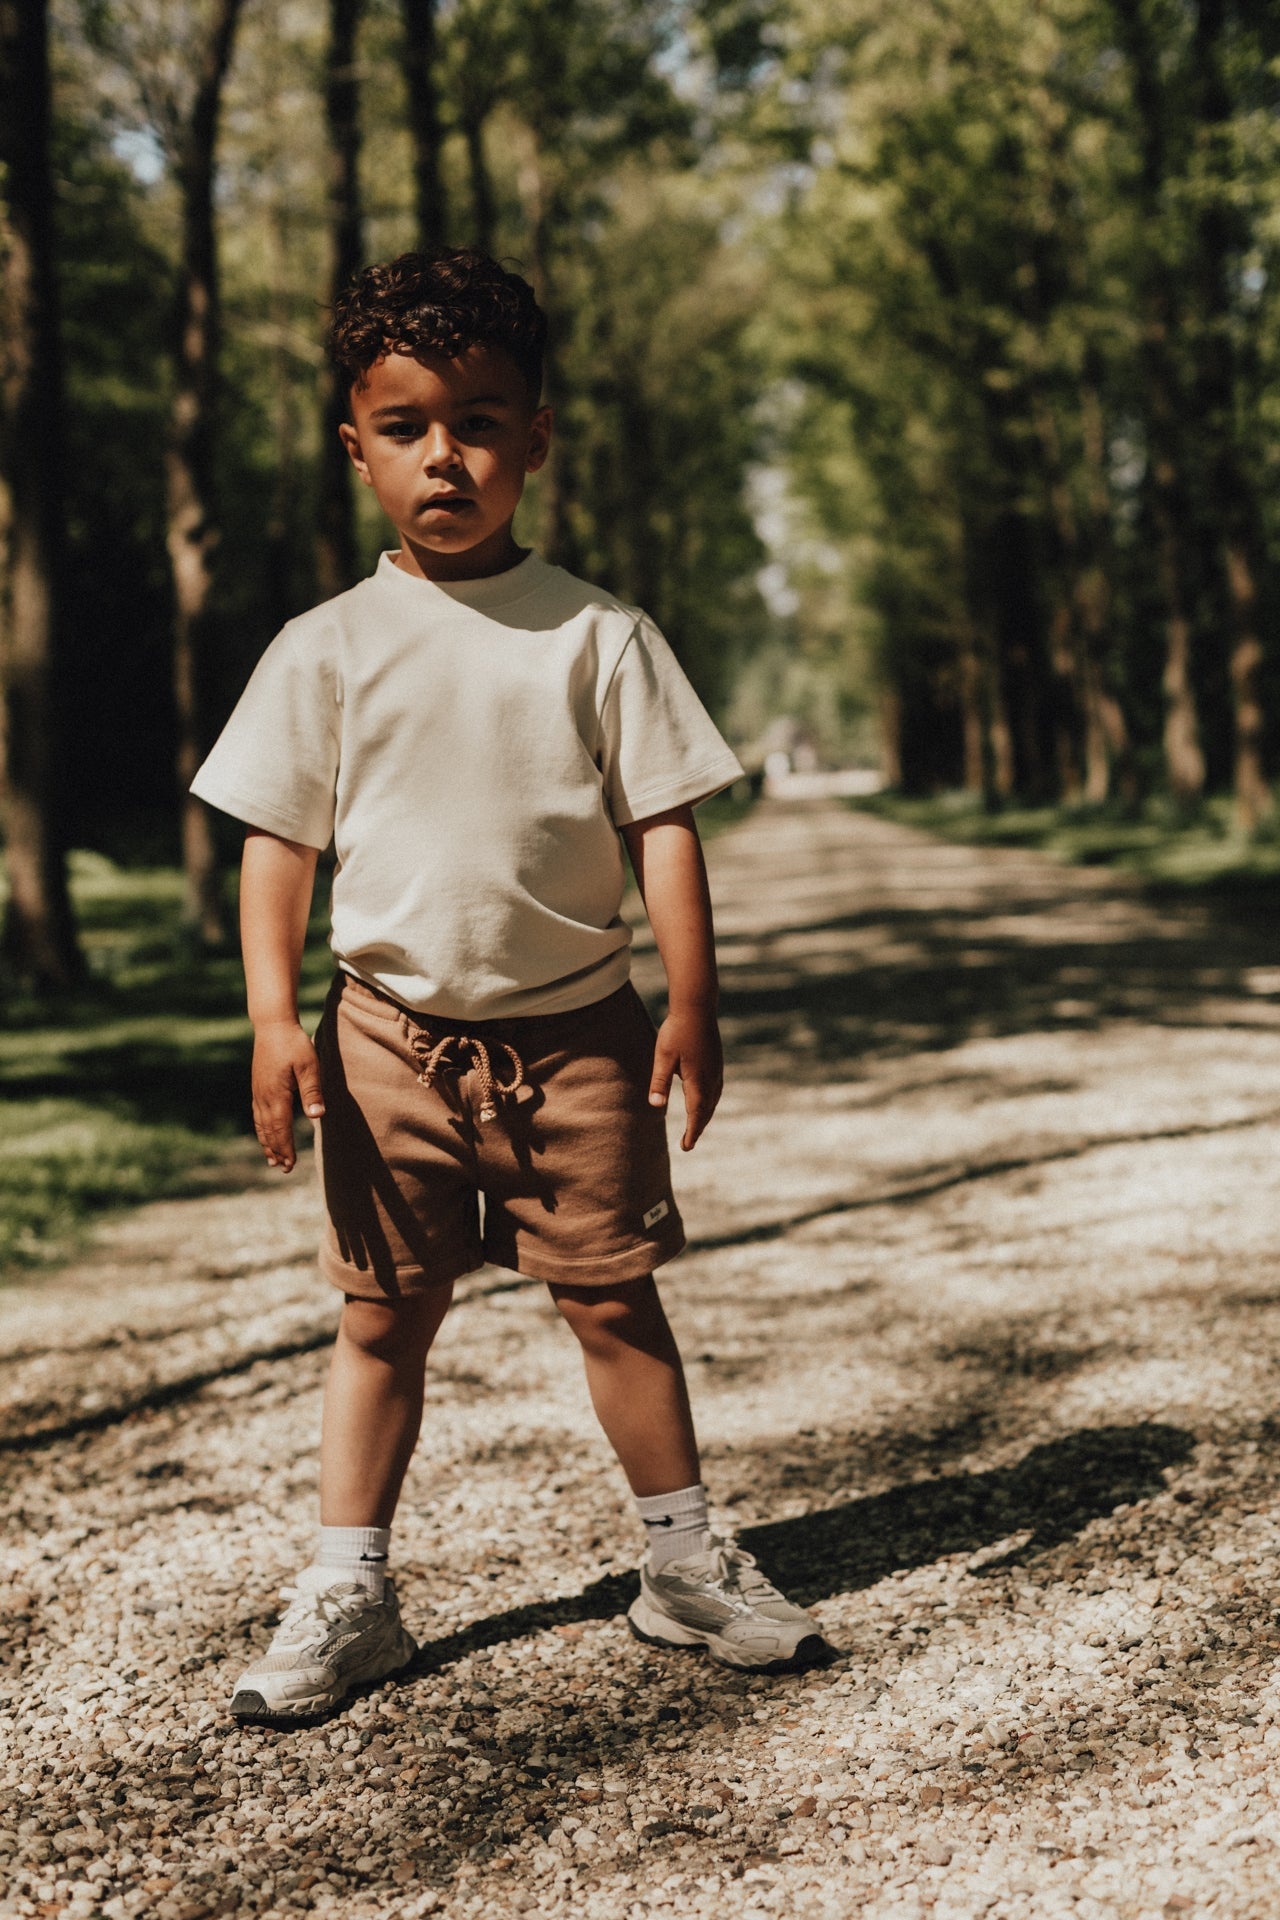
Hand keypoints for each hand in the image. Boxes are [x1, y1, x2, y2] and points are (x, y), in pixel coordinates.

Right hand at [251, 1020, 324, 1171]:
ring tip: (272, 1160)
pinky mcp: (258, 1086)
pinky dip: (261, 1129)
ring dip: (267, 1143)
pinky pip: (257, 1114)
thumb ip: (312, 1091)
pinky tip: (264, 1133)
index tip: (290, 1165)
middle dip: (276, 1151)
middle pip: (269, 1131)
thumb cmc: (294, 1044)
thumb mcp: (309, 1066)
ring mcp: (258, 1092)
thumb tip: (317, 1115)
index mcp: (277, 1095)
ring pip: (261, 1124)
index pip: (281, 1129)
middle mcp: (264, 1097)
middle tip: (283, 1169)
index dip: (286, 1149)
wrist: (272, 1026)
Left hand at [648, 1004, 723, 1150]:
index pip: (696, 1114)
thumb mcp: (663, 1057)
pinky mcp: (716, 1061)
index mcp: (698, 1080)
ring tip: (696, 1126)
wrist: (697, 1006)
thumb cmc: (676, 1031)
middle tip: (688, 1143)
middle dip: (698, 1128)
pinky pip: (715, 1089)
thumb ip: (659, 1082)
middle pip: (707, 1110)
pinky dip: (710, 1102)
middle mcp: (711, 1078)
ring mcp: (716, 1069)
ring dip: (705, 1115)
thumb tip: (655, 1107)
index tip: (686, 1147)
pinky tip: (704, 1100)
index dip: (692, 1133)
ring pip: (713, 1100)